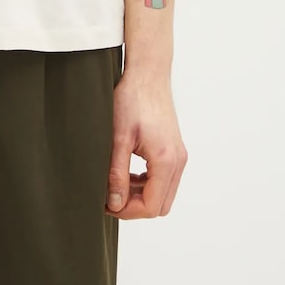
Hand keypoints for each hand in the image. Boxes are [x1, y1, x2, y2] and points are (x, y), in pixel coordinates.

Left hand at [104, 69, 187, 218]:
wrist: (147, 73)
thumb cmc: (131, 99)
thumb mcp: (118, 138)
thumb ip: (117, 173)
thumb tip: (115, 203)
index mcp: (166, 160)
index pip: (151, 206)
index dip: (127, 211)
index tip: (106, 204)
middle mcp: (178, 161)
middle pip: (160, 205)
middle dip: (134, 206)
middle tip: (109, 196)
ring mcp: (179, 155)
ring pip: (163, 193)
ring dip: (140, 195)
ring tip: (115, 184)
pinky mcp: (174, 149)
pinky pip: (164, 179)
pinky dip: (146, 183)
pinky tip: (127, 172)